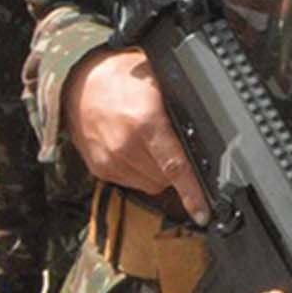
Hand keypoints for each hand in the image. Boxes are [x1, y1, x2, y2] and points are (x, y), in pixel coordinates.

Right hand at [65, 48, 209, 222]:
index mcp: (146, 123)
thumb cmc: (125, 80)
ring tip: (155, 144)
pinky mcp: (100, 169)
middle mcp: (126, 146)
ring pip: (152, 184)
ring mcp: (111, 161)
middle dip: (180, 170)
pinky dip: (143, 172)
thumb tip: (210, 134)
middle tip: (178, 146)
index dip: (193, 192)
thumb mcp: (162, 84)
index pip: (176, 166)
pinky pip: (133, 182)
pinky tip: (139, 150)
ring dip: (161, 173)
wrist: (81, 82)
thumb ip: (183, 110)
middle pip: (167, 178)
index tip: (204, 212)